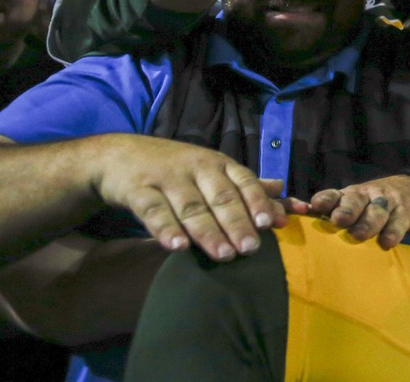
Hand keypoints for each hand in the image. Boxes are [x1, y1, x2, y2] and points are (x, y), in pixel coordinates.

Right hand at [92, 135, 285, 260]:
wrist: (119, 155)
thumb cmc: (178, 168)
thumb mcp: (214, 171)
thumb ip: (250, 187)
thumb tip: (290, 199)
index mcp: (219, 164)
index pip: (244, 181)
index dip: (257, 201)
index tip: (269, 224)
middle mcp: (196, 168)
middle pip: (220, 197)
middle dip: (236, 223)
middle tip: (250, 249)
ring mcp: (167, 178)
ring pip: (191, 207)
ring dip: (207, 232)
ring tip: (222, 255)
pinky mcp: (138, 189)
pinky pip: (153, 211)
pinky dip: (165, 229)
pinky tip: (177, 247)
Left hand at [296, 174, 409, 248]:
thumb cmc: (371, 206)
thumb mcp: (353, 205)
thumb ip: (332, 216)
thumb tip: (298, 232)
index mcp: (348, 196)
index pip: (334, 195)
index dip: (325, 200)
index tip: (315, 206)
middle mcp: (366, 196)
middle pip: (355, 200)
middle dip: (346, 210)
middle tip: (338, 220)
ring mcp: (387, 202)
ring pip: (377, 210)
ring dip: (368, 222)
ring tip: (359, 235)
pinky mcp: (406, 211)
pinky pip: (399, 221)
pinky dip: (393, 232)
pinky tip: (387, 242)